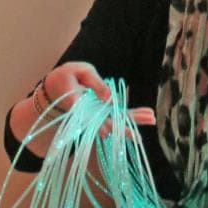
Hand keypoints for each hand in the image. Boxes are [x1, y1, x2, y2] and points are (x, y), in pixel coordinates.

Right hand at [36, 62, 155, 136]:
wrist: (55, 89)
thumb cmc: (67, 77)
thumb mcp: (79, 72)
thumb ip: (95, 83)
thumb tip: (110, 98)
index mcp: (76, 105)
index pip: (88, 118)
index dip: (97, 125)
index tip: (105, 132)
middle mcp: (87, 116)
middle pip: (106, 125)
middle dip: (122, 128)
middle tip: (138, 135)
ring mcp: (95, 118)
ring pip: (115, 123)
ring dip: (132, 122)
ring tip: (151, 118)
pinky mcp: (101, 115)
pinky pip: (117, 117)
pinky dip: (131, 117)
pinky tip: (147, 114)